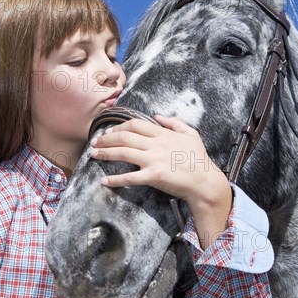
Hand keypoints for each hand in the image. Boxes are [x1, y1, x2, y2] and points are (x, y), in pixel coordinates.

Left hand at [90, 115, 232, 247]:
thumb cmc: (199, 159)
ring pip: (123, 153)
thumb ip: (174, 123)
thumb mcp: (191, 134)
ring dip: (105, 153)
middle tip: (94, 142)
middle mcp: (156, 145)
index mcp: (163, 134)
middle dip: (106, 139)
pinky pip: (130, 177)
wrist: (205, 182)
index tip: (108, 132)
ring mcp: (154, 160)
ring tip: (93, 155)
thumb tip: (157, 116)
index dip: (118, 127)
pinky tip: (105, 181)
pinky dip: (115, 179)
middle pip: (124, 137)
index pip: (135, 125)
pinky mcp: (153, 177)